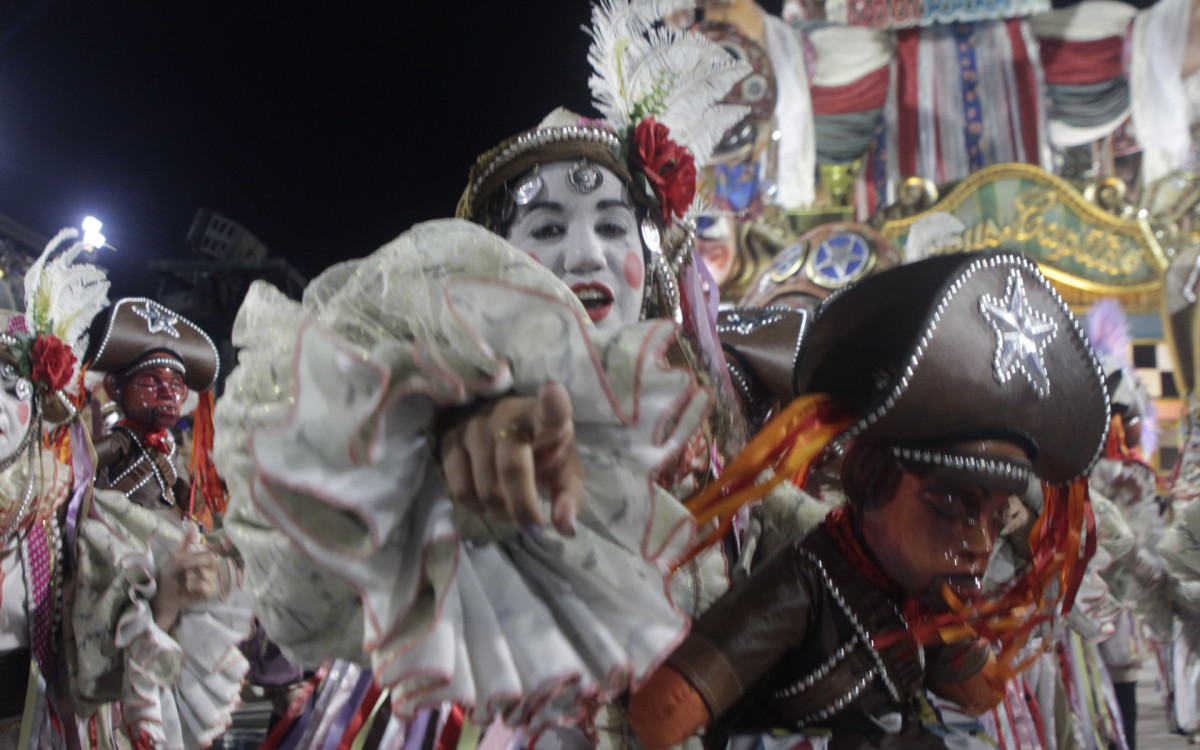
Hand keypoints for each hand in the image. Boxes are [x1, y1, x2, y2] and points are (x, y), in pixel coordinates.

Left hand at [152, 525, 219, 632]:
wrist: (165, 593)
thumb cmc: (171, 573)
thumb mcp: (177, 554)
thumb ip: (187, 540)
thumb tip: (190, 522)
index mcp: (204, 555)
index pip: (220, 547)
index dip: (228, 542)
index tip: (228, 540)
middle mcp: (210, 566)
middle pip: (212, 558)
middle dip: (195, 561)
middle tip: (184, 565)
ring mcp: (212, 578)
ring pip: (207, 573)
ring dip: (190, 576)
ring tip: (183, 579)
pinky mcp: (210, 591)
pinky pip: (207, 585)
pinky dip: (194, 586)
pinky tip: (187, 587)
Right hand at [437, 382, 583, 535]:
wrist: (504, 429)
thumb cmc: (542, 451)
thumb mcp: (563, 473)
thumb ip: (569, 499)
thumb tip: (565, 528)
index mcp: (545, 417)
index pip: (551, 408)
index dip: (552, 402)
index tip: (553, 392)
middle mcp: (508, 414)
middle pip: (512, 468)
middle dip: (522, 508)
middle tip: (532, 527)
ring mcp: (474, 424)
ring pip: (484, 486)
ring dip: (499, 510)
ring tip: (509, 508)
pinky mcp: (449, 438)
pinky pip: (459, 488)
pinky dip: (475, 506)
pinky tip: (485, 502)